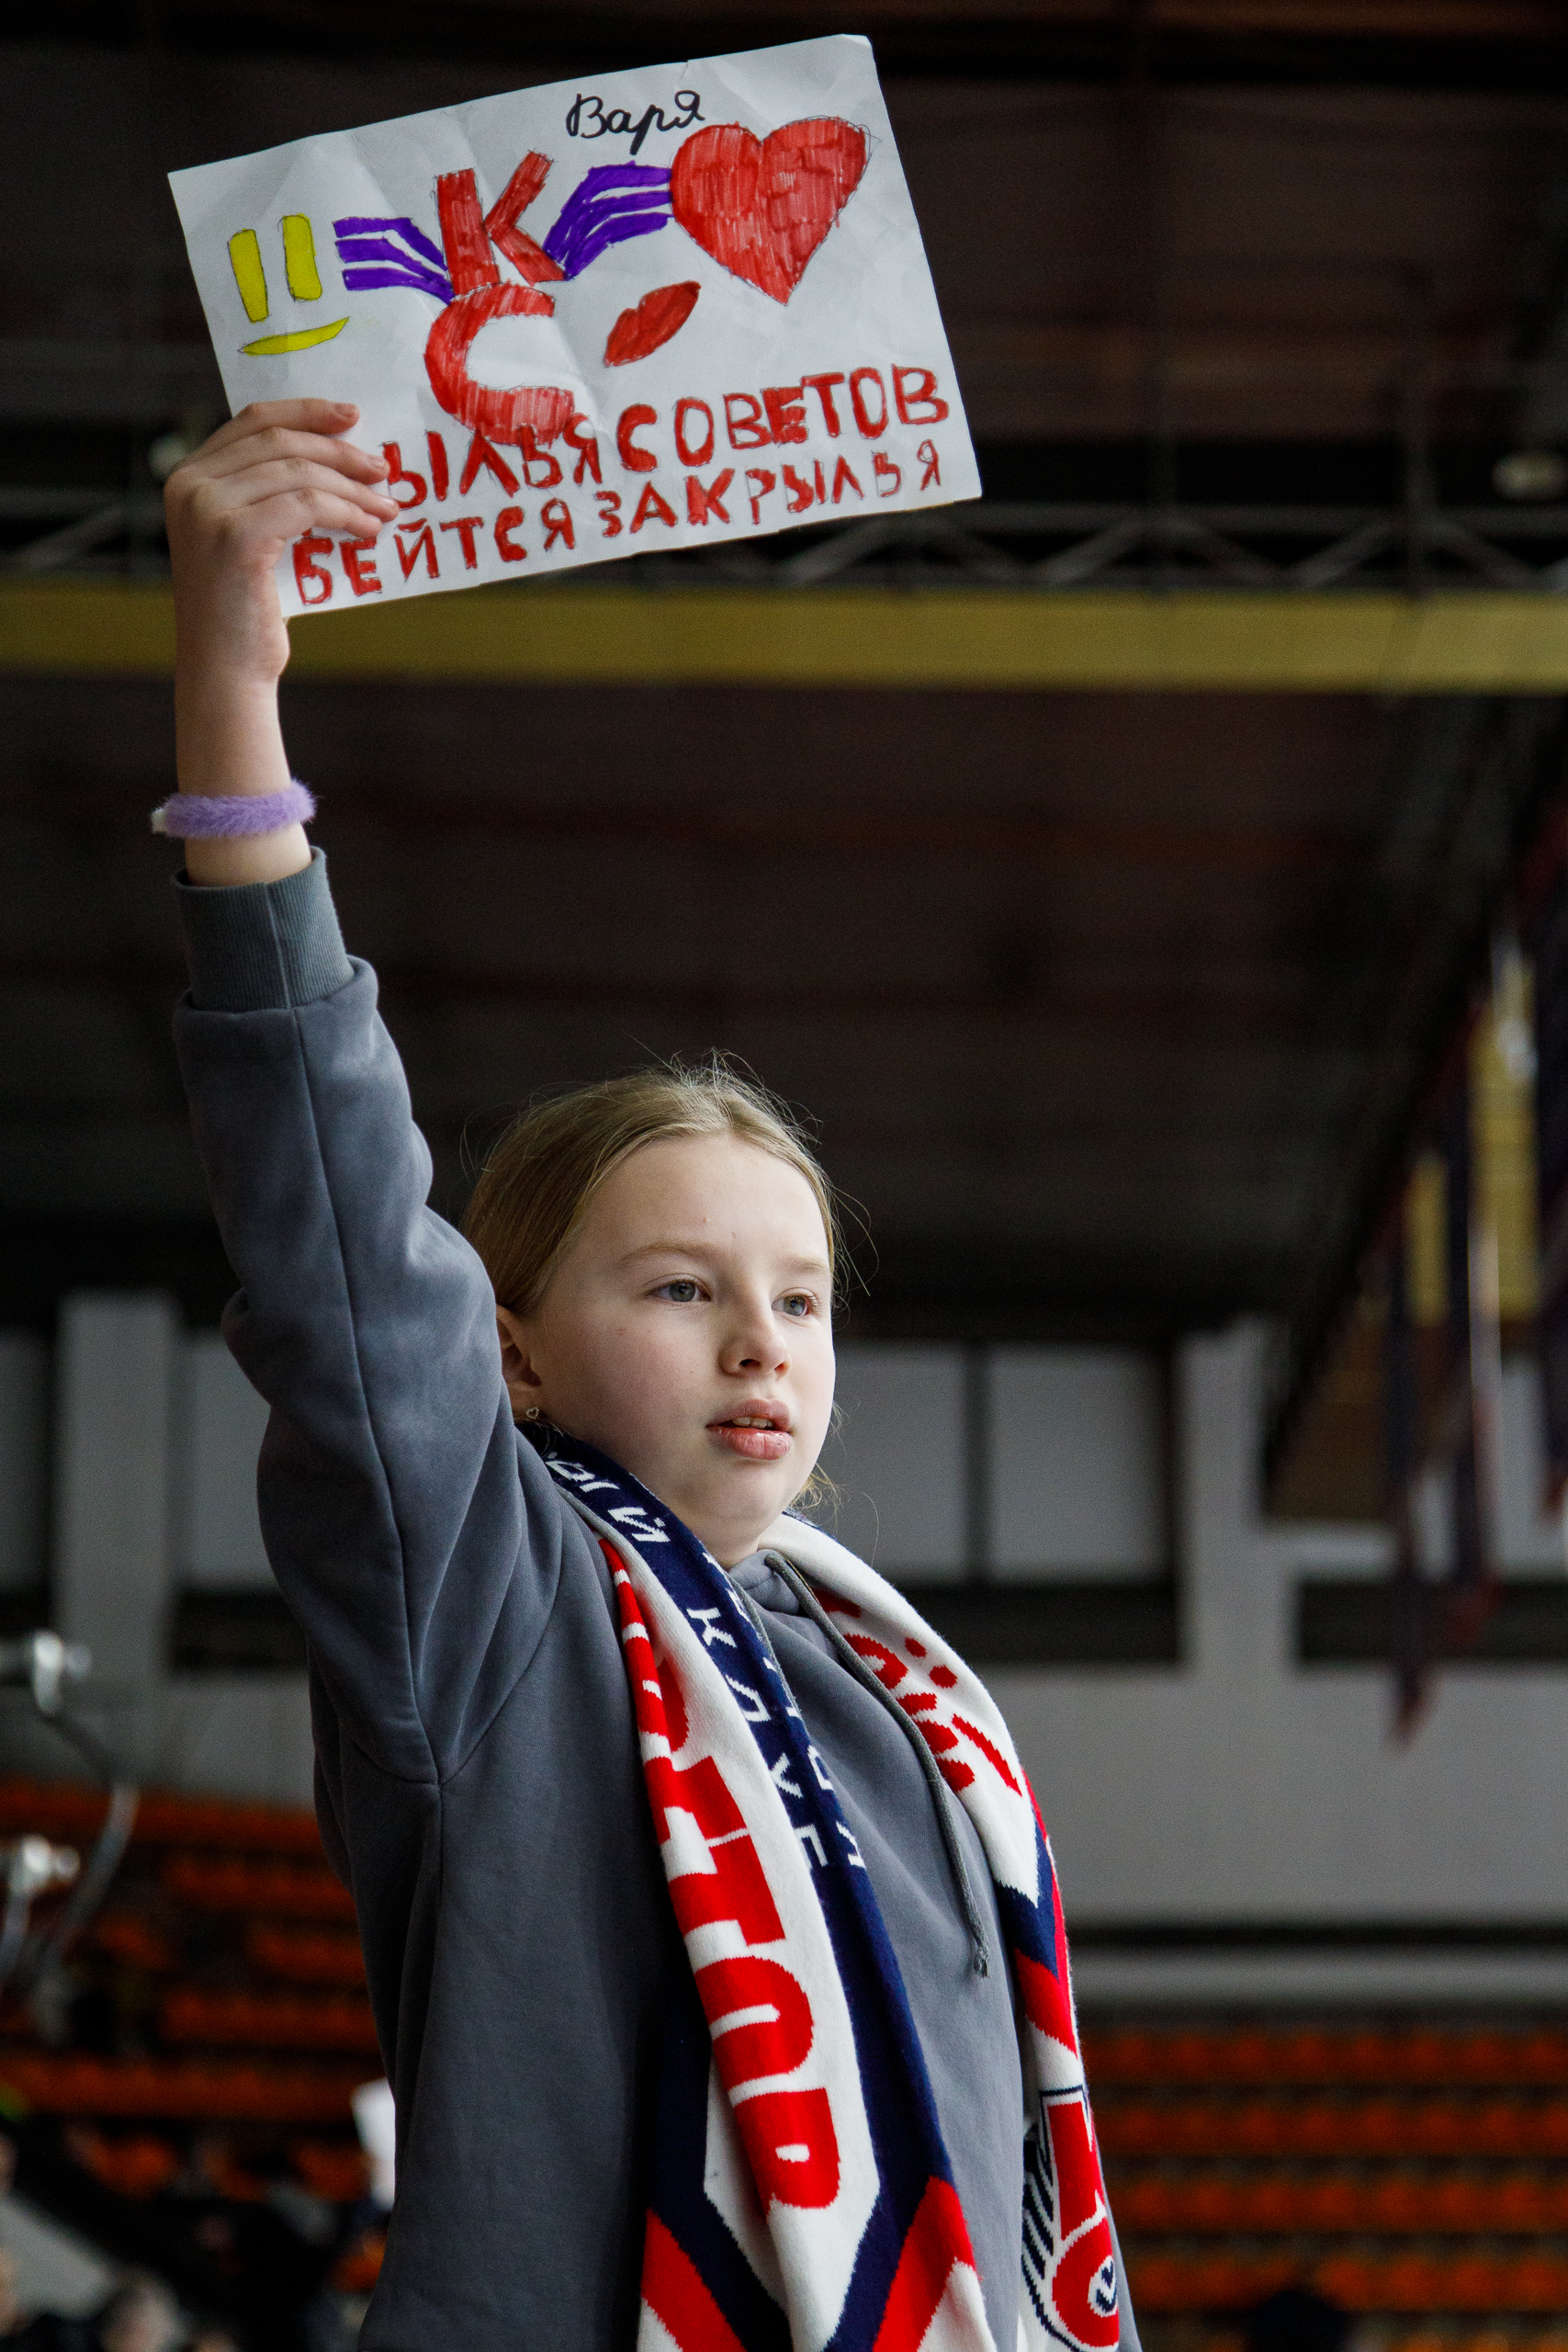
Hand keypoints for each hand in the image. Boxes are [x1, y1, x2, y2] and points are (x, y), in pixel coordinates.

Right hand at [165, 398, 396, 689]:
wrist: (226, 668)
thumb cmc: (247, 610)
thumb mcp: (253, 538)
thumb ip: (271, 493)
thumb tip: (338, 457)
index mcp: (189, 476)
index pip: (254, 420)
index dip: (306, 411)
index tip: (352, 416)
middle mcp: (189, 484)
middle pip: (281, 441)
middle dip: (340, 451)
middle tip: (383, 470)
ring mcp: (208, 508)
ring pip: (299, 471)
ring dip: (353, 488)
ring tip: (387, 508)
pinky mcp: (235, 535)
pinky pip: (307, 504)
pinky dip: (347, 513)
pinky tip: (369, 530)